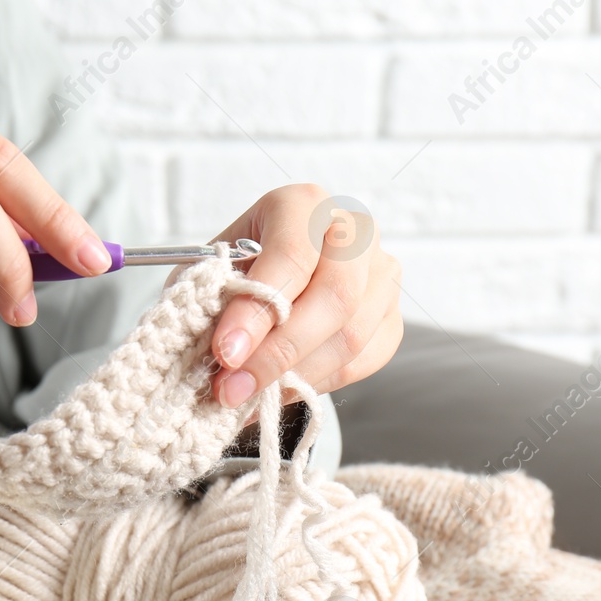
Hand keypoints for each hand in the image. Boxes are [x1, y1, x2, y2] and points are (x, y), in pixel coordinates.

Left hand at [209, 184, 402, 405]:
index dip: (258, 310)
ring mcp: (381, 275)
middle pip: (336, 296)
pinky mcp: (391, 317)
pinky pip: (362, 361)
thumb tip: (226, 356)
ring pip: (352, 336)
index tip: (225, 353)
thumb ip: (215, 303)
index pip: (292, 255)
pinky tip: (276, 392)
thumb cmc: (234, 270)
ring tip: (245, 395)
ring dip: (294, 376)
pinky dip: (316, 384)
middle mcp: (354, 231)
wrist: (266, 281)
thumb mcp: (210, 274)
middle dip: (279, 351)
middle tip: (233, 386)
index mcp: (304, 205)